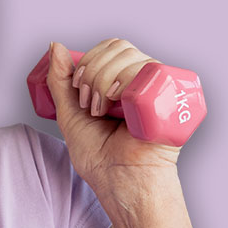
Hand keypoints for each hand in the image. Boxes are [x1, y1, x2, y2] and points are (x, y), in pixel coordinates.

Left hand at [44, 39, 181, 194]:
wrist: (119, 181)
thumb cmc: (99, 157)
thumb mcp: (69, 114)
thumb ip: (60, 80)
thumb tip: (56, 46)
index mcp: (122, 82)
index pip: (108, 48)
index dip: (88, 62)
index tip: (79, 92)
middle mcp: (142, 82)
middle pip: (118, 47)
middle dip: (93, 73)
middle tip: (91, 105)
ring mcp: (157, 87)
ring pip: (130, 56)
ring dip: (105, 80)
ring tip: (103, 110)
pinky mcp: (171, 96)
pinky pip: (150, 69)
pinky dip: (126, 81)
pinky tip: (119, 103)